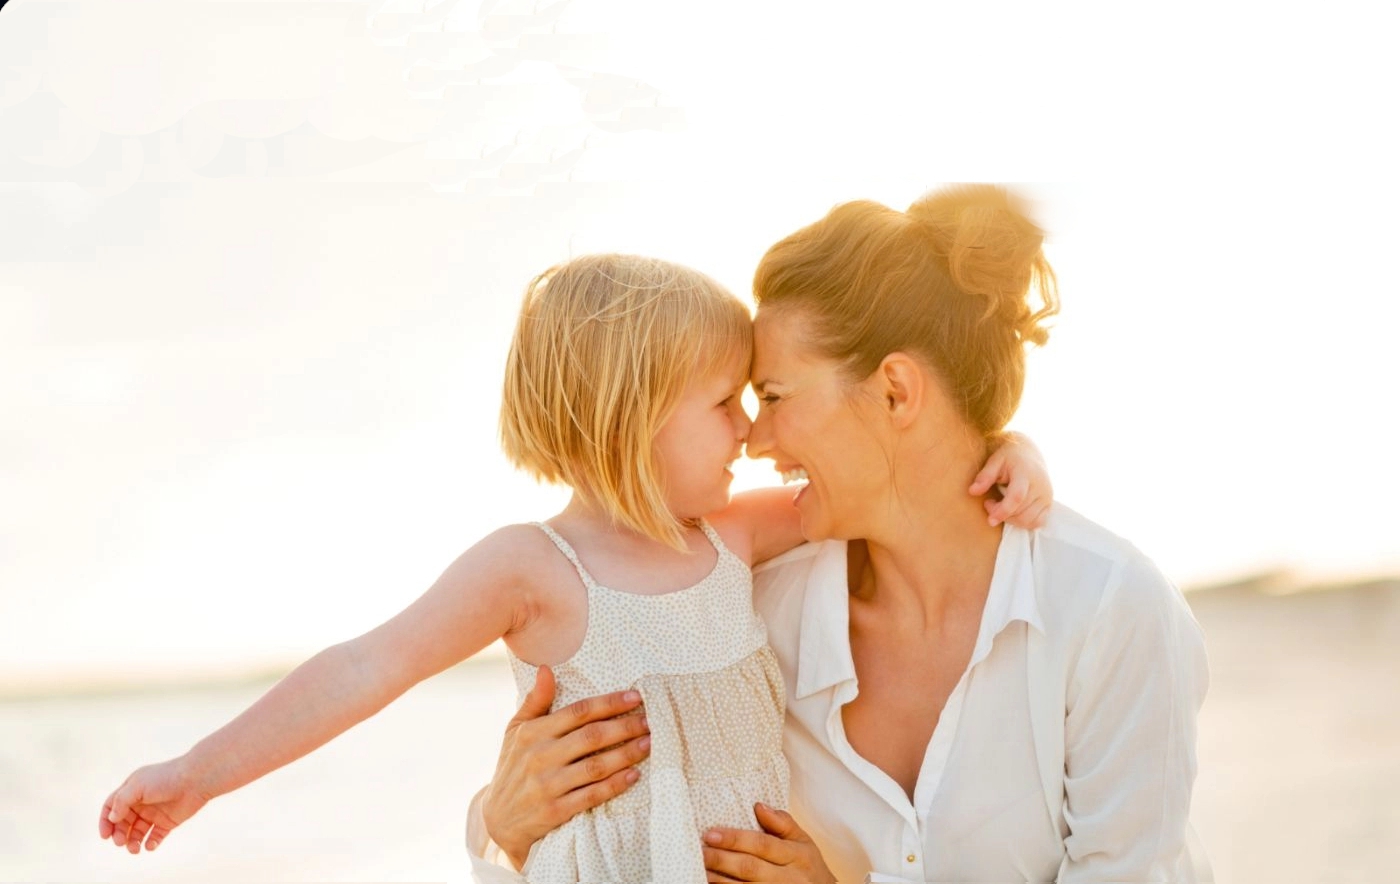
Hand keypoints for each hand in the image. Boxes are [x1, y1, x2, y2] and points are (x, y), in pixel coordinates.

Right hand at [99, 758, 208, 853]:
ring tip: (135, 849)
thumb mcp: (138, 786)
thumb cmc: (166, 778)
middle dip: (119, 834)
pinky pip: (155, 836)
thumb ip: (121, 801)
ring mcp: (154, 813)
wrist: (195, 780)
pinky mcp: (167, 822)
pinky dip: (151, 843)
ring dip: (133, 842)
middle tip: (121, 843)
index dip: (106, 821)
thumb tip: (112, 818)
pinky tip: (150, 845)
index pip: (111, 807)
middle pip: (123, 823)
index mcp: (131, 790)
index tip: (105, 836)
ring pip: (137, 832)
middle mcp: (141, 802)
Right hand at [482, 666, 651, 868]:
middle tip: (649, 720)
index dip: (609, 703)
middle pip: (591, 737)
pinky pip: (591, 795)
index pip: (578, 712)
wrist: (498, 820)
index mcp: (533, 732)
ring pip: (595, 766)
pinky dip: (615, 785)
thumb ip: (535, 701)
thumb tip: (546, 669)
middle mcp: (540, 756)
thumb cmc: (512, 768)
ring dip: (626, 754)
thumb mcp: (515, 732)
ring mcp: (548, 785)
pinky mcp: (555, 810)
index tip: (635, 697)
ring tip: (648, 744)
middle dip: (624, 727)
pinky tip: (634, 775)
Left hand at [702, 802, 835, 883]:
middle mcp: (788, 878)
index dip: (735, 839)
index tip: (711, 833)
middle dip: (722, 859)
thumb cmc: (808, 865)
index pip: (762, 845)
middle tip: (700, 850)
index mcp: (797, 855)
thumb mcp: (803, 841)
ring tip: (701, 868)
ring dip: (719, 879)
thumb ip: (782, 823)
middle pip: (750, 868)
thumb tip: (759, 806)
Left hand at [970, 431, 1051, 527]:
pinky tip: (1012, 512)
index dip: (1003, 511)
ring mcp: (1047, 496)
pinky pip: (1037, 522)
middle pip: (1021, 512)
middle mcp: (1041, 486)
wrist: (1029, 454)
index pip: (1017, 497)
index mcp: (1026, 473)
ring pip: (1029, 520)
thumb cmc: (1009, 457)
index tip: (989, 519)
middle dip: (1001, 514)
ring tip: (999, 507)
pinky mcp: (1049, 504)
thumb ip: (984, 476)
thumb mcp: (995, 461)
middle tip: (989, 503)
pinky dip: (1023, 523)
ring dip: (1011, 520)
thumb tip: (972, 492)